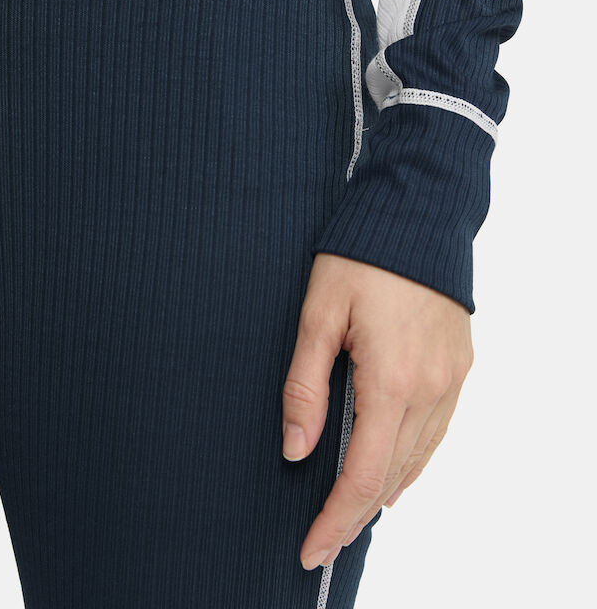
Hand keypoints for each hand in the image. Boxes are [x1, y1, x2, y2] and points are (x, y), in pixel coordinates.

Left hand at [282, 252, 472, 570]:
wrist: (418, 210)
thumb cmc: (361, 255)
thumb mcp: (318, 313)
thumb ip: (305, 384)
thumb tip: (296, 448)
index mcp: (392, 379)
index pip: (361, 473)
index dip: (334, 518)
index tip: (310, 547)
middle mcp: (431, 388)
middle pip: (391, 474)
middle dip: (355, 514)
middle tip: (323, 540)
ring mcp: (452, 377)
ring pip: (419, 457)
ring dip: (384, 490)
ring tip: (352, 515)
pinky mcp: (460, 364)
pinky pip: (439, 430)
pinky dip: (413, 459)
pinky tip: (394, 470)